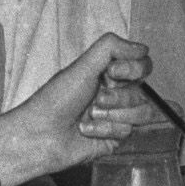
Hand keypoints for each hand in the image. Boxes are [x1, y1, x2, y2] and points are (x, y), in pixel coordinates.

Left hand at [0, 34, 158, 185]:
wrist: (41, 135)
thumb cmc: (55, 99)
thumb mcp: (82, 66)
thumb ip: (112, 48)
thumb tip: (142, 48)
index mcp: (108, 73)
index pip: (143, 65)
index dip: (134, 68)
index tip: (112, 71)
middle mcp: (115, 93)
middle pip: (143, 90)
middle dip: (119, 95)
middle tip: (96, 97)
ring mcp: (117, 116)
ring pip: (141, 112)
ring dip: (113, 113)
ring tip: (90, 115)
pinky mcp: (115, 137)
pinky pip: (128, 131)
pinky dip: (105, 129)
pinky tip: (86, 131)